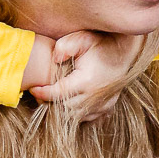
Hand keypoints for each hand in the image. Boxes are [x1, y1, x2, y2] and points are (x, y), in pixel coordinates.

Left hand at [29, 31, 151, 119]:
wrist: (125, 52)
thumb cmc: (101, 44)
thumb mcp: (83, 38)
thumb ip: (65, 45)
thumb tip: (54, 59)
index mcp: (87, 82)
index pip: (58, 94)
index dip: (43, 93)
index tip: (33, 88)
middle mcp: (95, 97)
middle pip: (64, 109)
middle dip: (50, 103)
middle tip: (41, 94)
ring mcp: (103, 105)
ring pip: (75, 117)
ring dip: (62, 110)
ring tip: (53, 99)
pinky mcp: (107, 108)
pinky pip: (88, 119)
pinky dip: (77, 115)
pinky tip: (71, 104)